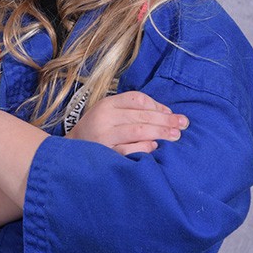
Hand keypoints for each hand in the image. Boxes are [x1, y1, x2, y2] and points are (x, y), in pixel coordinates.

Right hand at [67, 91, 188, 154]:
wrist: (69, 153)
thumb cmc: (96, 132)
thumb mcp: (108, 114)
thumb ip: (132, 111)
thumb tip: (166, 114)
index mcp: (106, 104)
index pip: (136, 99)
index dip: (157, 105)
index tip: (171, 114)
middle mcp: (104, 118)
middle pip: (141, 115)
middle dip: (166, 120)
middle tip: (183, 124)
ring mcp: (104, 136)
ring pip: (137, 131)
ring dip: (160, 132)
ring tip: (176, 135)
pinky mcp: (105, 154)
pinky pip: (129, 149)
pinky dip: (144, 147)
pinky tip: (155, 147)